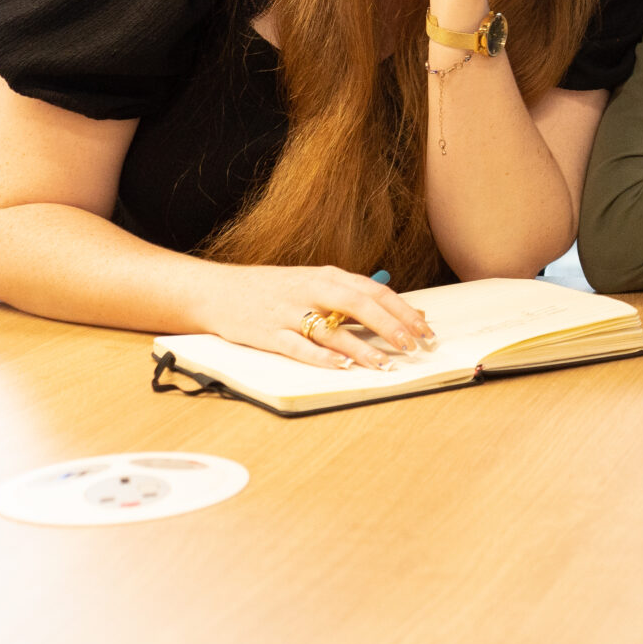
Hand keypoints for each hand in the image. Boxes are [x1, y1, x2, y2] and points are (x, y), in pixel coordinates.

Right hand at [195, 265, 436, 370]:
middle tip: (414, 346)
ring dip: (362, 348)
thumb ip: (351, 294)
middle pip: (359, 305)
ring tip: (386, 363)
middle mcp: (311, 290)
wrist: (217, 291)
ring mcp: (288, 312)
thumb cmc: (273, 289)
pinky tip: (342, 367)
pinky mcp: (268, 334)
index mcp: (327, 276)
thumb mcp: (314, 282)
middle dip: (391, 327)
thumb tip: (397, 311)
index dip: (402, 310)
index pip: (374, 291)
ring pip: (332, 330)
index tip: (425, 329)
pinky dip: (322, 358)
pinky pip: (299, 348)